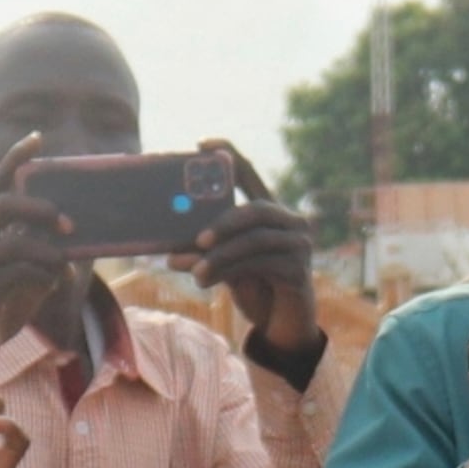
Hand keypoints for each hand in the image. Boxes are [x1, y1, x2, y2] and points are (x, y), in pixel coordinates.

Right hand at [0, 133, 69, 374]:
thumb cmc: (4, 306)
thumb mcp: (34, 276)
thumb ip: (50, 255)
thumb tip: (79, 242)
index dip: (14, 160)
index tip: (37, 137)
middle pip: (2, 205)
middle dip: (38, 207)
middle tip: (69, 223)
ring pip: (10, 242)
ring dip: (46, 248)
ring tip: (65, 259)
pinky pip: (12, 275)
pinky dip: (41, 275)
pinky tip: (55, 281)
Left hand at [173, 140, 321, 359]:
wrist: (282, 323)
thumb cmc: (252, 286)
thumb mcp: (224, 264)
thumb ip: (205, 253)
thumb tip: (169, 256)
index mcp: (267, 212)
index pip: (250, 174)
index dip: (229, 155)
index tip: (202, 144)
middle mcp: (289, 223)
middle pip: (256, 209)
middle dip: (224, 221)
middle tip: (198, 238)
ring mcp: (299, 246)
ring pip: (256, 240)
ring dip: (221, 256)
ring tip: (195, 272)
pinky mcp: (299, 271)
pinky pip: (261, 264)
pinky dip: (230, 271)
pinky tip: (207, 282)